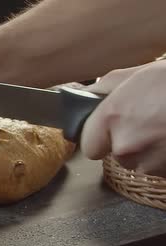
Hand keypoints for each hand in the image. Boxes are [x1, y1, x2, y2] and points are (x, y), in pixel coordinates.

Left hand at [81, 60, 165, 175]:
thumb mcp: (138, 74)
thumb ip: (105, 89)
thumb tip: (88, 99)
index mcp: (112, 119)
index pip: (88, 145)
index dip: (100, 136)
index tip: (111, 128)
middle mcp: (126, 146)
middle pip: (115, 154)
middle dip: (127, 141)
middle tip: (150, 120)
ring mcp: (150, 164)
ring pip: (139, 163)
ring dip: (150, 150)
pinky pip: (160, 169)